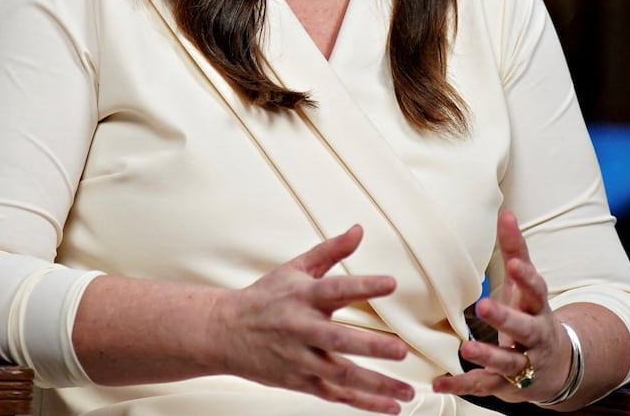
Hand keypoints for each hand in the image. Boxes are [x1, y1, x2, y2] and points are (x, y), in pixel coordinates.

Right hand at [209, 224, 414, 413]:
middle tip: (401, 351)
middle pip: (338, 340)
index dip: (364, 285)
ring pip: (340, 375)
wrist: (223, 332)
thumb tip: (358, 231)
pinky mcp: (300, 380)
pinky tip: (388, 406)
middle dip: (370, 347)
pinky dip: (363, 403)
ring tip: (406, 391)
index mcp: (303, 296)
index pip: (336, 288)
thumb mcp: (294, 268)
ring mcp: (300, 358)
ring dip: (375, 385)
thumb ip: (330, 251)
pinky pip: (335, 395)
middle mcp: (302, 328)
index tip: (391, 283)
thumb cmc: (263, 299)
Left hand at [433, 211, 568, 403]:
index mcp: (537, 308)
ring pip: (508, 362)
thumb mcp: (526, 285)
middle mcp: (535, 336)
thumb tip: (506, 213)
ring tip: (466, 349)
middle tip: (484, 306)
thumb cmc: (532, 315)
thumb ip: (516, 251)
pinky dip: (461, 386)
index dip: (528, 277)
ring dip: (487, 356)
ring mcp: (523, 363)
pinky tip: (439, 383)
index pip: (537, 291)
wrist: (556, 366)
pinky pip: (483, 385)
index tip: (516, 264)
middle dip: (506, 319)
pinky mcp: (507, 385)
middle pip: (525, 328)